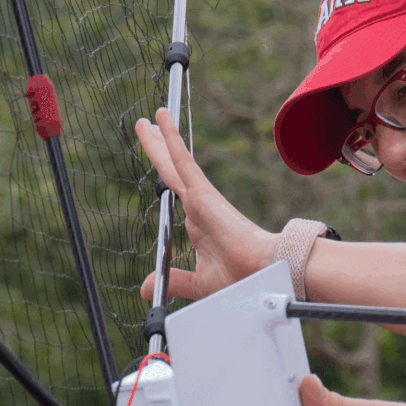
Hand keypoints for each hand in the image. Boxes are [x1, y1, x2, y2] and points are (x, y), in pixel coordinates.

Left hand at [135, 107, 275, 299]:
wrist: (262, 273)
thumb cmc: (241, 279)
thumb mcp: (198, 282)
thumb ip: (173, 280)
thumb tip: (144, 286)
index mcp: (199, 223)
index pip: (175, 192)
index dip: (166, 174)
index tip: (159, 163)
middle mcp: (198, 206)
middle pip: (171, 171)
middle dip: (157, 148)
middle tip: (145, 126)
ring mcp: (200, 198)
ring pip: (172, 162)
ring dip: (158, 139)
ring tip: (146, 119)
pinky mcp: (203, 193)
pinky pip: (182, 160)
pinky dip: (170, 139)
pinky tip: (160, 119)